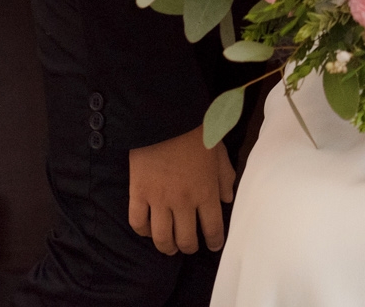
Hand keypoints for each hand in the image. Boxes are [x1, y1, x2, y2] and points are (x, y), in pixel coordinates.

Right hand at [128, 126, 237, 254]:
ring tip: (170, 246)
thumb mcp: (219, 152)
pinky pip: (138, 223)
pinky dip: (143, 231)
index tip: (213, 245)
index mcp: (206, 192)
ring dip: (167, 247)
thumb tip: (226, 199)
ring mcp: (159, 199)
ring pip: (162, 238)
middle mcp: (183, 201)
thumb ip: (225, 177)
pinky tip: (149, 230)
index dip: (214, 241)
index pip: (213, 229)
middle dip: (189, 247)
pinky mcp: (138, 193)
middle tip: (189, 246)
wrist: (165, 117)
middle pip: (186, 239)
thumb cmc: (196, 131)